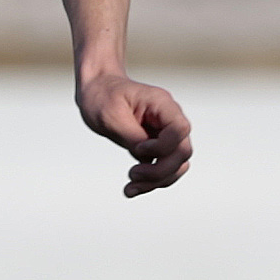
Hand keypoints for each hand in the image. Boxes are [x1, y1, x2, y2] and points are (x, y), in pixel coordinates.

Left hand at [79, 69, 193, 197]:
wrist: (96, 91)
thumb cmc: (103, 96)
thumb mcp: (111, 115)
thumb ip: (132, 136)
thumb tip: (146, 158)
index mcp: (161, 103)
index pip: (180, 129)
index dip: (163, 146)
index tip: (138, 148)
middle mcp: (168, 118)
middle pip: (182, 151)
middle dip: (160, 170)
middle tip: (132, 174)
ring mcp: (165, 133)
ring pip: (177, 165)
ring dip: (156, 181)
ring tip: (130, 188)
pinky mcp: (157, 146)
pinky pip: (163, 168)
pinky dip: (150, 182)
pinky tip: (131, 189)